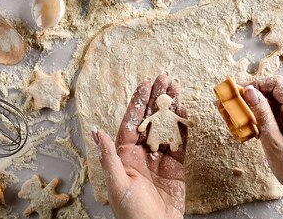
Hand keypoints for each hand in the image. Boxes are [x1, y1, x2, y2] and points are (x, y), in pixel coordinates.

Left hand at [92, 74, 187, 218]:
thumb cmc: (132, 213)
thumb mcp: (118, 184)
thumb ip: (110, 156)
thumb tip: (97, 131)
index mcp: (125, 154)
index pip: (132, 121)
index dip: (139, 101)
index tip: (146, 83)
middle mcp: (142, 152)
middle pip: (150, 118)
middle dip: (157, 97)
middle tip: (165, 77)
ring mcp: (160, 158)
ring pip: (166, 125)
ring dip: (171, 107)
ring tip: (177, 86)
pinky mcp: (176, 166)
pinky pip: (180, 141)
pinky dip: (183, 126)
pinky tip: (185, 111)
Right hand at [243, 76, 282, 218]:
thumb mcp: (273, 141)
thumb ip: (262, 114)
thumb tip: (250, 92)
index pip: (276, 84)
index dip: (255, 84)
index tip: (237, 92)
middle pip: (274, 92)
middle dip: (252, 96)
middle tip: (231, 103)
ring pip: (274, 104)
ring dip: (255, 108)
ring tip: (235, 116)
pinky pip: (277, 115)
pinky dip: (263, 118)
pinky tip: (249, 127)